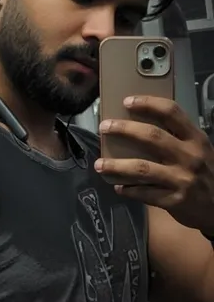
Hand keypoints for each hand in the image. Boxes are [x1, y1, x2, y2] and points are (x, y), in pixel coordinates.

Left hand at [94, 95, 213, 233]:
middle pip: (152, 136)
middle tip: (104, 127)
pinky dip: (128, 189)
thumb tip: (136, 126)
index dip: (148, 104)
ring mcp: (182, 179)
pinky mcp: (174, 200)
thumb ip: (176, 138)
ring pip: (142, 168)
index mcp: (195, 139)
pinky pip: (144, 193)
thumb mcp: (198, 150)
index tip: (126, 101)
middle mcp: (190, 156)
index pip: (172, 112)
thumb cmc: (204, 172)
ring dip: (116, 166)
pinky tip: (118, 187)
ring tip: (99, 164)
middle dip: (124, 129)